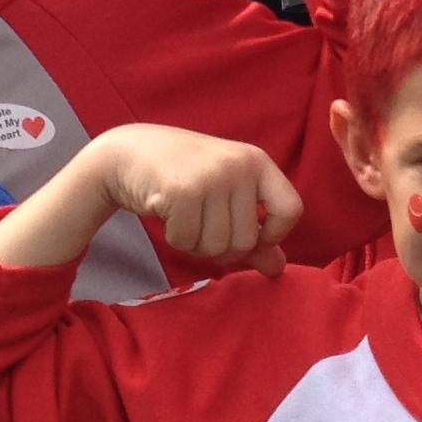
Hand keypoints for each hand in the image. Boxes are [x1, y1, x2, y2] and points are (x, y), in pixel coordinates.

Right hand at [81, 125, 301, 270]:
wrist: (130, 152)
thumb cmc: (184, 175)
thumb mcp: (226, 194)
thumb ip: (255, 232)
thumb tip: (277, 270)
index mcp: (257, 162)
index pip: (291, 210)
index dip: (273, 234)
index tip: (252, 234)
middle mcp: (239, 165)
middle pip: (246, 240)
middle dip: (221, 245)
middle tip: (201, 221)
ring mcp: (211, 177)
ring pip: (216, 245)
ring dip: (196, 242)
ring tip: (184, 214)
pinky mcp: (182, 191)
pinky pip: (187, 240)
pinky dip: (176, 237)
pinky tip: (168, 212)